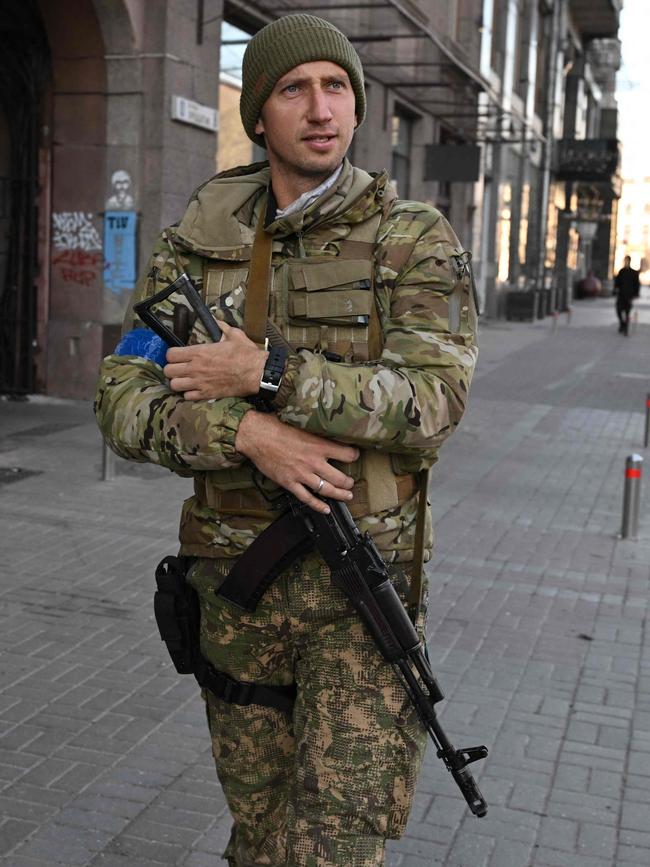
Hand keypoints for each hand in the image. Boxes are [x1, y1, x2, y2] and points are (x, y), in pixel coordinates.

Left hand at [164, 321, 265, 399]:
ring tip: (185, 380)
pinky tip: (195, 389)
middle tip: (179, 369)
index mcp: (199, 352)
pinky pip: (187, 397)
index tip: (177, 356)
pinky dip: (189, 394)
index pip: (170, 354)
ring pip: (174, 385)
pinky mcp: (207, 394)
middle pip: (168, 371)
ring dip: (178, 382)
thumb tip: (218, 321)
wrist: (256, 373)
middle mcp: (195, 368)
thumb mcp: (234, 335)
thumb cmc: (246, 354)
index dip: (172, 355)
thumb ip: (223, 327)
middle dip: (172, 369)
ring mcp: (200, 382)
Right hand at [235, 411, 358, 513]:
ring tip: (347, 496)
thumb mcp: (302, 426)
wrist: (256, 436)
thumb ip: (316, 434)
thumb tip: (326, 432)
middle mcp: (313, 462)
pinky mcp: (289, 483)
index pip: (347, 454)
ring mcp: (301, 474)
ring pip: (326, 489)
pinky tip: (326, 509)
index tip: (355, 455)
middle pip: (339, 477)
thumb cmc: (276, 427)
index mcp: (318, 445)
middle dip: (348, 482)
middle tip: (351, 483)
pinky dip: (317, 505)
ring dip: (339, 494)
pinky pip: (306, 498)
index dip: (354, 455)